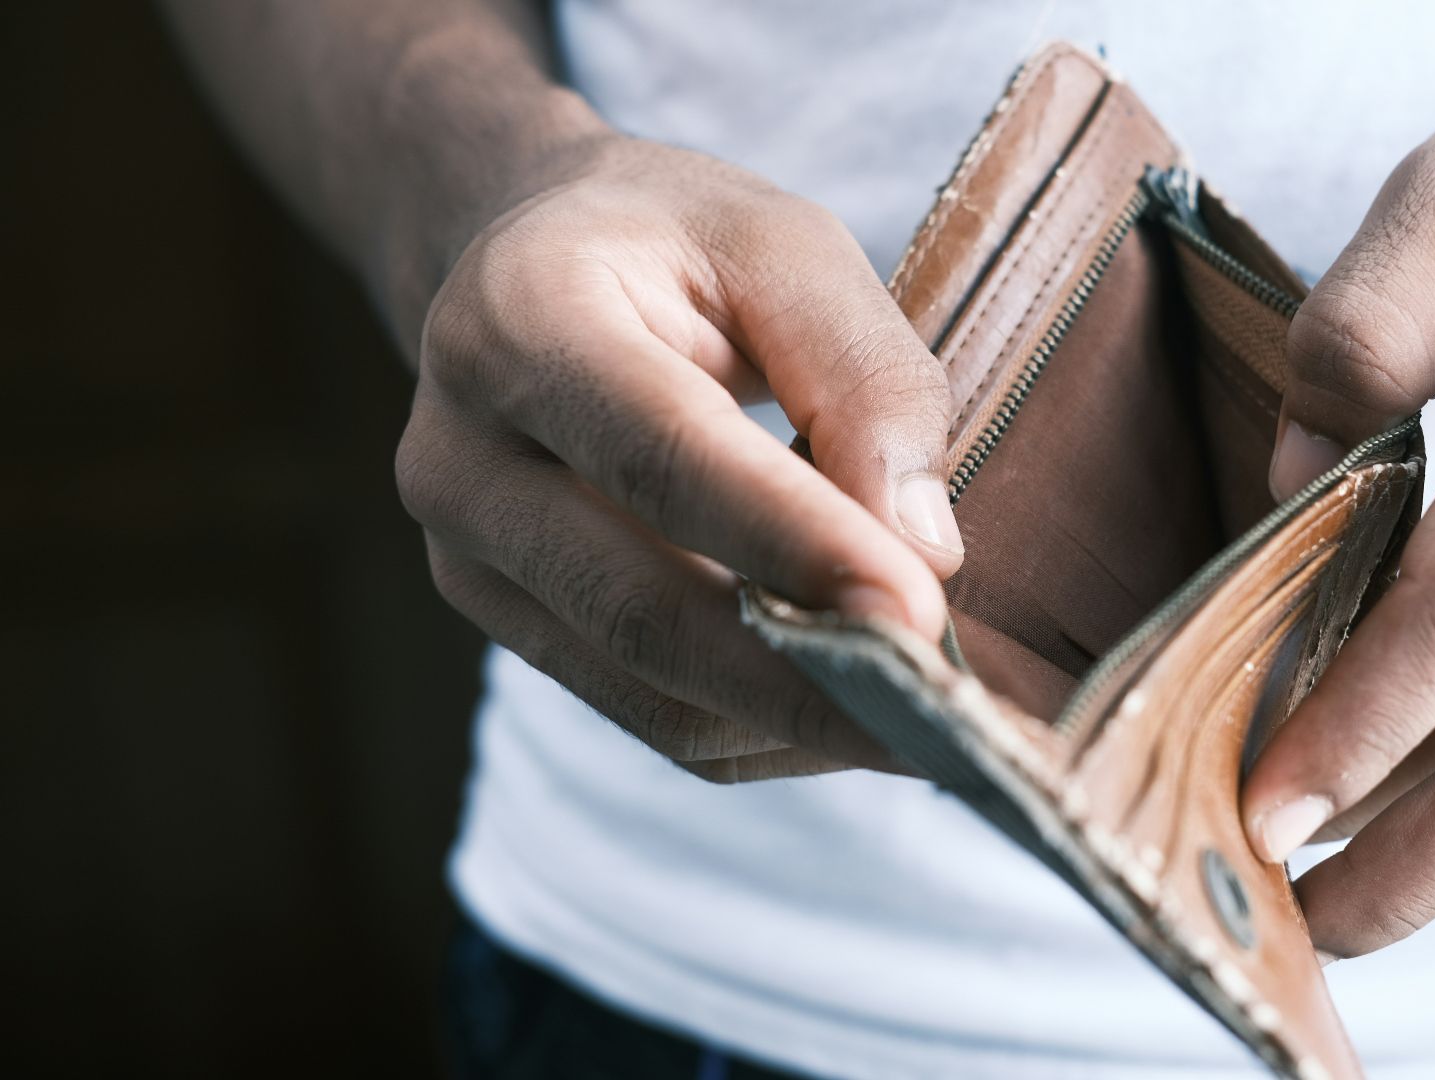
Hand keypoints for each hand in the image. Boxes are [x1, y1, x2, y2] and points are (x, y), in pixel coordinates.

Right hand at [396, 136, 965, 780]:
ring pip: (651, 695)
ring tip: (928, 720)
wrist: (530, 265)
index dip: (795, 546)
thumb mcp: (788, 246)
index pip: (665, 458)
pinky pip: (653, 719)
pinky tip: (853, 706)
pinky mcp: (507, 624)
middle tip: (948, 714)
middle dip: (809, 679)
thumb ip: (864, 377)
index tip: (920, 615)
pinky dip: (767, 731)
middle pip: (643, 610)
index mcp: (522, 318)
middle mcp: (462, 454)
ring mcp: (468, 557)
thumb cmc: (677, 246)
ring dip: (800, 723)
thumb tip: (924, 550)